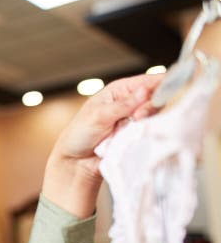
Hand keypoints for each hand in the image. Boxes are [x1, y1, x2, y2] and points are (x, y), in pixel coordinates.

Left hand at [42, 73, 162, 216]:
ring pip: (156, 117)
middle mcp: (131, 102)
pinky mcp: (138, 136)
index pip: (148, 80)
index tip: (166, 92)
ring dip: (145, 123)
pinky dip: (145, 135)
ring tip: (128, 130)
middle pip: (157, 98)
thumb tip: (145, 91)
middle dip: (150, 107)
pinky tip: (133, 138)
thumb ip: (123, 105)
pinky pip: (151, 132)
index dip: (161, 83)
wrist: (76, 161)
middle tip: (136, 118)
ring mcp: (136, 120)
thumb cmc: (80, 134)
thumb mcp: (99, 116)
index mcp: (120, 90)